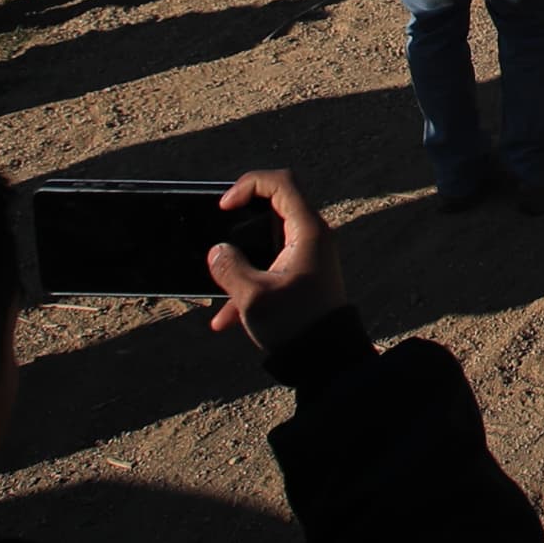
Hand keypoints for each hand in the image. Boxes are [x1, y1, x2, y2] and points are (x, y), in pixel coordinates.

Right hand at [205, 169, 348, 356]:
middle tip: (218, 239)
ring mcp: (308, 257)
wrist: (325, 361)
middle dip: (239, 227)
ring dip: (240, 265)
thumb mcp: (252, 296)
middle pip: (271, 211)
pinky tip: (225, 319)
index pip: (281, 182)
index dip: (249, 184)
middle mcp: (312, 238)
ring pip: (265, 246)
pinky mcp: (302, 278)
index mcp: (307, 231)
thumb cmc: (295, 324)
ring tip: (220, 292)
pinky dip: (248, 287)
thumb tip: (217, 252)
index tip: (224, 207)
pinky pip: (270, 270)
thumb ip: (229, 268)